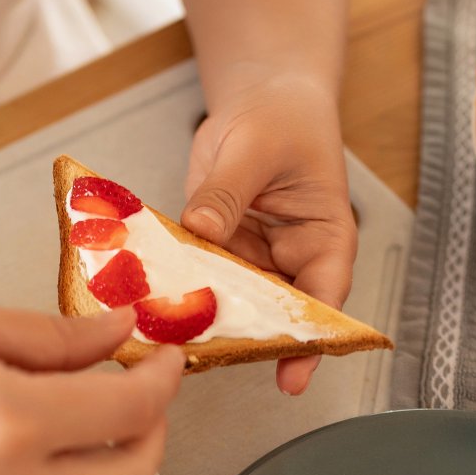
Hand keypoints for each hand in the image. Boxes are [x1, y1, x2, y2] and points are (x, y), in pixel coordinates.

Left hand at [182, 70, 356, 394]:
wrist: (262, 99)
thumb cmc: (282, 119)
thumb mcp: (256, 147)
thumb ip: (227, 191)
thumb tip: (201, 226)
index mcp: (323, 240)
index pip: (323, 299)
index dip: (308, 342)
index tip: (290, 375)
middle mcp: (290, 262)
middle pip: (274, 315)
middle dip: (245, 340)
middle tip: (213, 358)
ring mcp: (251, 263)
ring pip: (231, 304)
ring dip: (204, 320)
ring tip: (173, 338)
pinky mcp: (216, 255)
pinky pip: (200, 281)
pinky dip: (178, 292)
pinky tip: (152, 303)